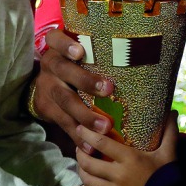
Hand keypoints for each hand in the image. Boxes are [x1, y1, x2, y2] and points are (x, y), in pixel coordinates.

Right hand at [31, 26, 114, 141]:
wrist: (44, 86)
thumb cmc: (75, 67)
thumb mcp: (79, 55)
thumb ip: (98, 54)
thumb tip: (141, 56)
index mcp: (58, 48)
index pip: (56, 39)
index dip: (66, 45)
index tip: (80, 52)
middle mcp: (50, 66)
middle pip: (64, 70)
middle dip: (85, 81)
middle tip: (107, 89)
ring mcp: (46, 87)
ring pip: (64, 101)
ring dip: (85, 115)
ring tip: (104, 127)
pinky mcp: (46, 109)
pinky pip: (63, 123)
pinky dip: (78, 136)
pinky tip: (90, 146)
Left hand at [75, 111, 179, 185]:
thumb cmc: (170, 177)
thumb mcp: (170, 153)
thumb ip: (169, 132)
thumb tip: (173, 112)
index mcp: (130, 158)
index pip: (101, 143)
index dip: (87, 134)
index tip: (80, 128)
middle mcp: (119, 175)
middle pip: (89, 162)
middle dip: (80, 154)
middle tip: (79, 148)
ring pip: (89, 181)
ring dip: (81, 172)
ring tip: (81, 166)